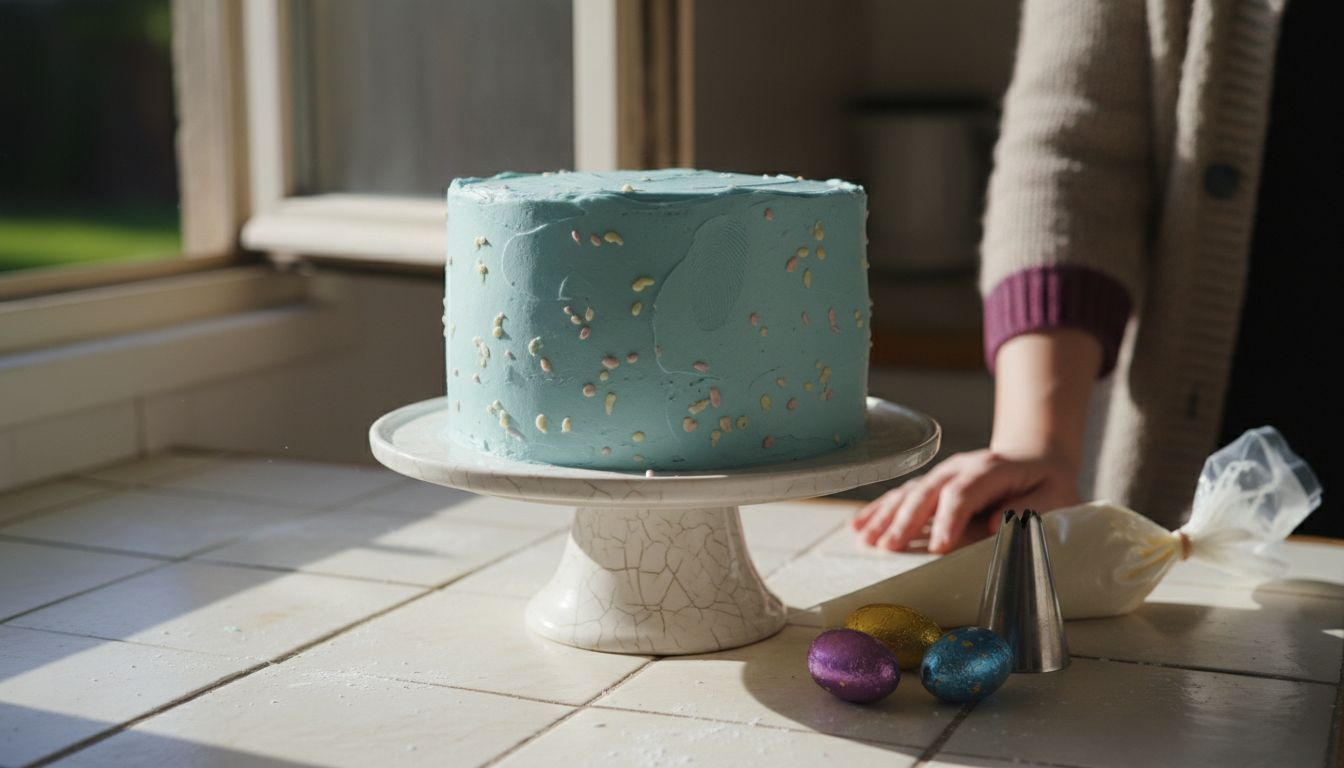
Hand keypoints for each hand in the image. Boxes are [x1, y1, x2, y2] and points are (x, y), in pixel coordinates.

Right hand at [850, 449, 1080, 553]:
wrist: (1033, 457)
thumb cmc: (1045, 483)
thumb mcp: (1056, 495)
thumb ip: (1031, 508)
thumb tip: (996, 522)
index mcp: (991, 469)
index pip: (964, 492)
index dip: (949, 519)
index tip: (939, 547)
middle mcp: (960, 468)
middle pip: (928, 492)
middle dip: (907, 521)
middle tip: (889, 548)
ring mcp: (942, 474)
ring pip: (909, 493)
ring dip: (886, 516)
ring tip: (866, 540)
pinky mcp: (931, 484)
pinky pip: (901, 495)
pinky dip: (879, 510)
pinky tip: (859, 526)